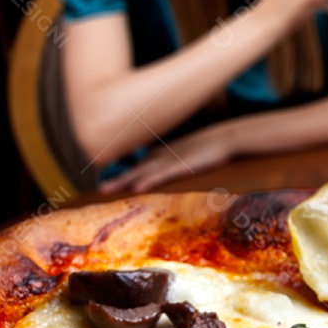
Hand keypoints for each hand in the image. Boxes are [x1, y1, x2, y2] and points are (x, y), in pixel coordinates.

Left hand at [97, 124, 232, 195]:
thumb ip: (179, 161)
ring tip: (105, 190)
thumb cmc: (213, 147)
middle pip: (136, 169)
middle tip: (100, 189)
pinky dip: (148, 180)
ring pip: (142, 172)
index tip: (110, 182)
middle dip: (117, 179)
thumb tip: (174, 170)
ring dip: (123, 181)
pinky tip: (136, 188)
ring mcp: (171, 161)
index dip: (125, 173)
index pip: (141, 165)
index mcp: (165, 154)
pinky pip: (161, 175)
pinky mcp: (182, 166)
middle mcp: (163, 157)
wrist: (227, 138)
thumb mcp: (191, 155)